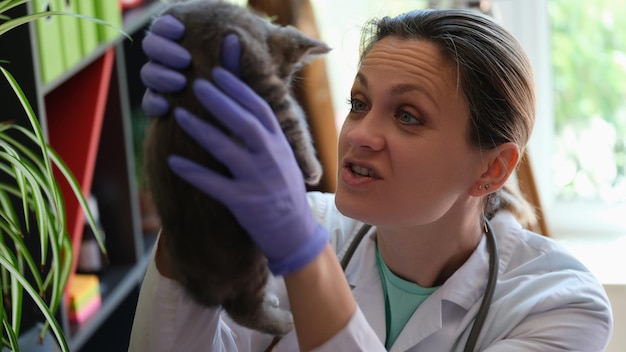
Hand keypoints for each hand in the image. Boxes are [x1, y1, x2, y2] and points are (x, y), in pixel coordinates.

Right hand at [140, 14, 240, 115]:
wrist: (228, 133)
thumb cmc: (233, 96)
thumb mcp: (234, 80)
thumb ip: (230, 62)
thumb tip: (233, 39)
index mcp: (181, 45)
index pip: (163, 27)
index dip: (166, 25)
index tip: (181, 30)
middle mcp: (167, 61)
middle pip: (150, 46)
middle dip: (164, 50)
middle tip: (185, 59)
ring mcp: (160, 83)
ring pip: (147, 72)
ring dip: (160, 75)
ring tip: (180, 83)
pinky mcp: (157, 106)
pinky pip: (147, 102)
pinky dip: (153, 103)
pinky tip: (165, 106)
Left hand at [168, 69, 328, 275]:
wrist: (296, 234)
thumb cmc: (285, 194)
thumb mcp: (284, 160)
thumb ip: (268, 137)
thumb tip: (245, 111)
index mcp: (281, 145)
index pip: (260, 109)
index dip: (238, 89)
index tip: (218, 73)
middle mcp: (272, 159)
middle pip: (244, 123)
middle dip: (219, 101)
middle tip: (196, 84)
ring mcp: (258, 181)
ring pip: (227, 149)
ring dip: (201, 129)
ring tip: (178, 114)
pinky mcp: (244, 203)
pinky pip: (214, 184)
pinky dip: (193, 172)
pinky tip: (172, 161)